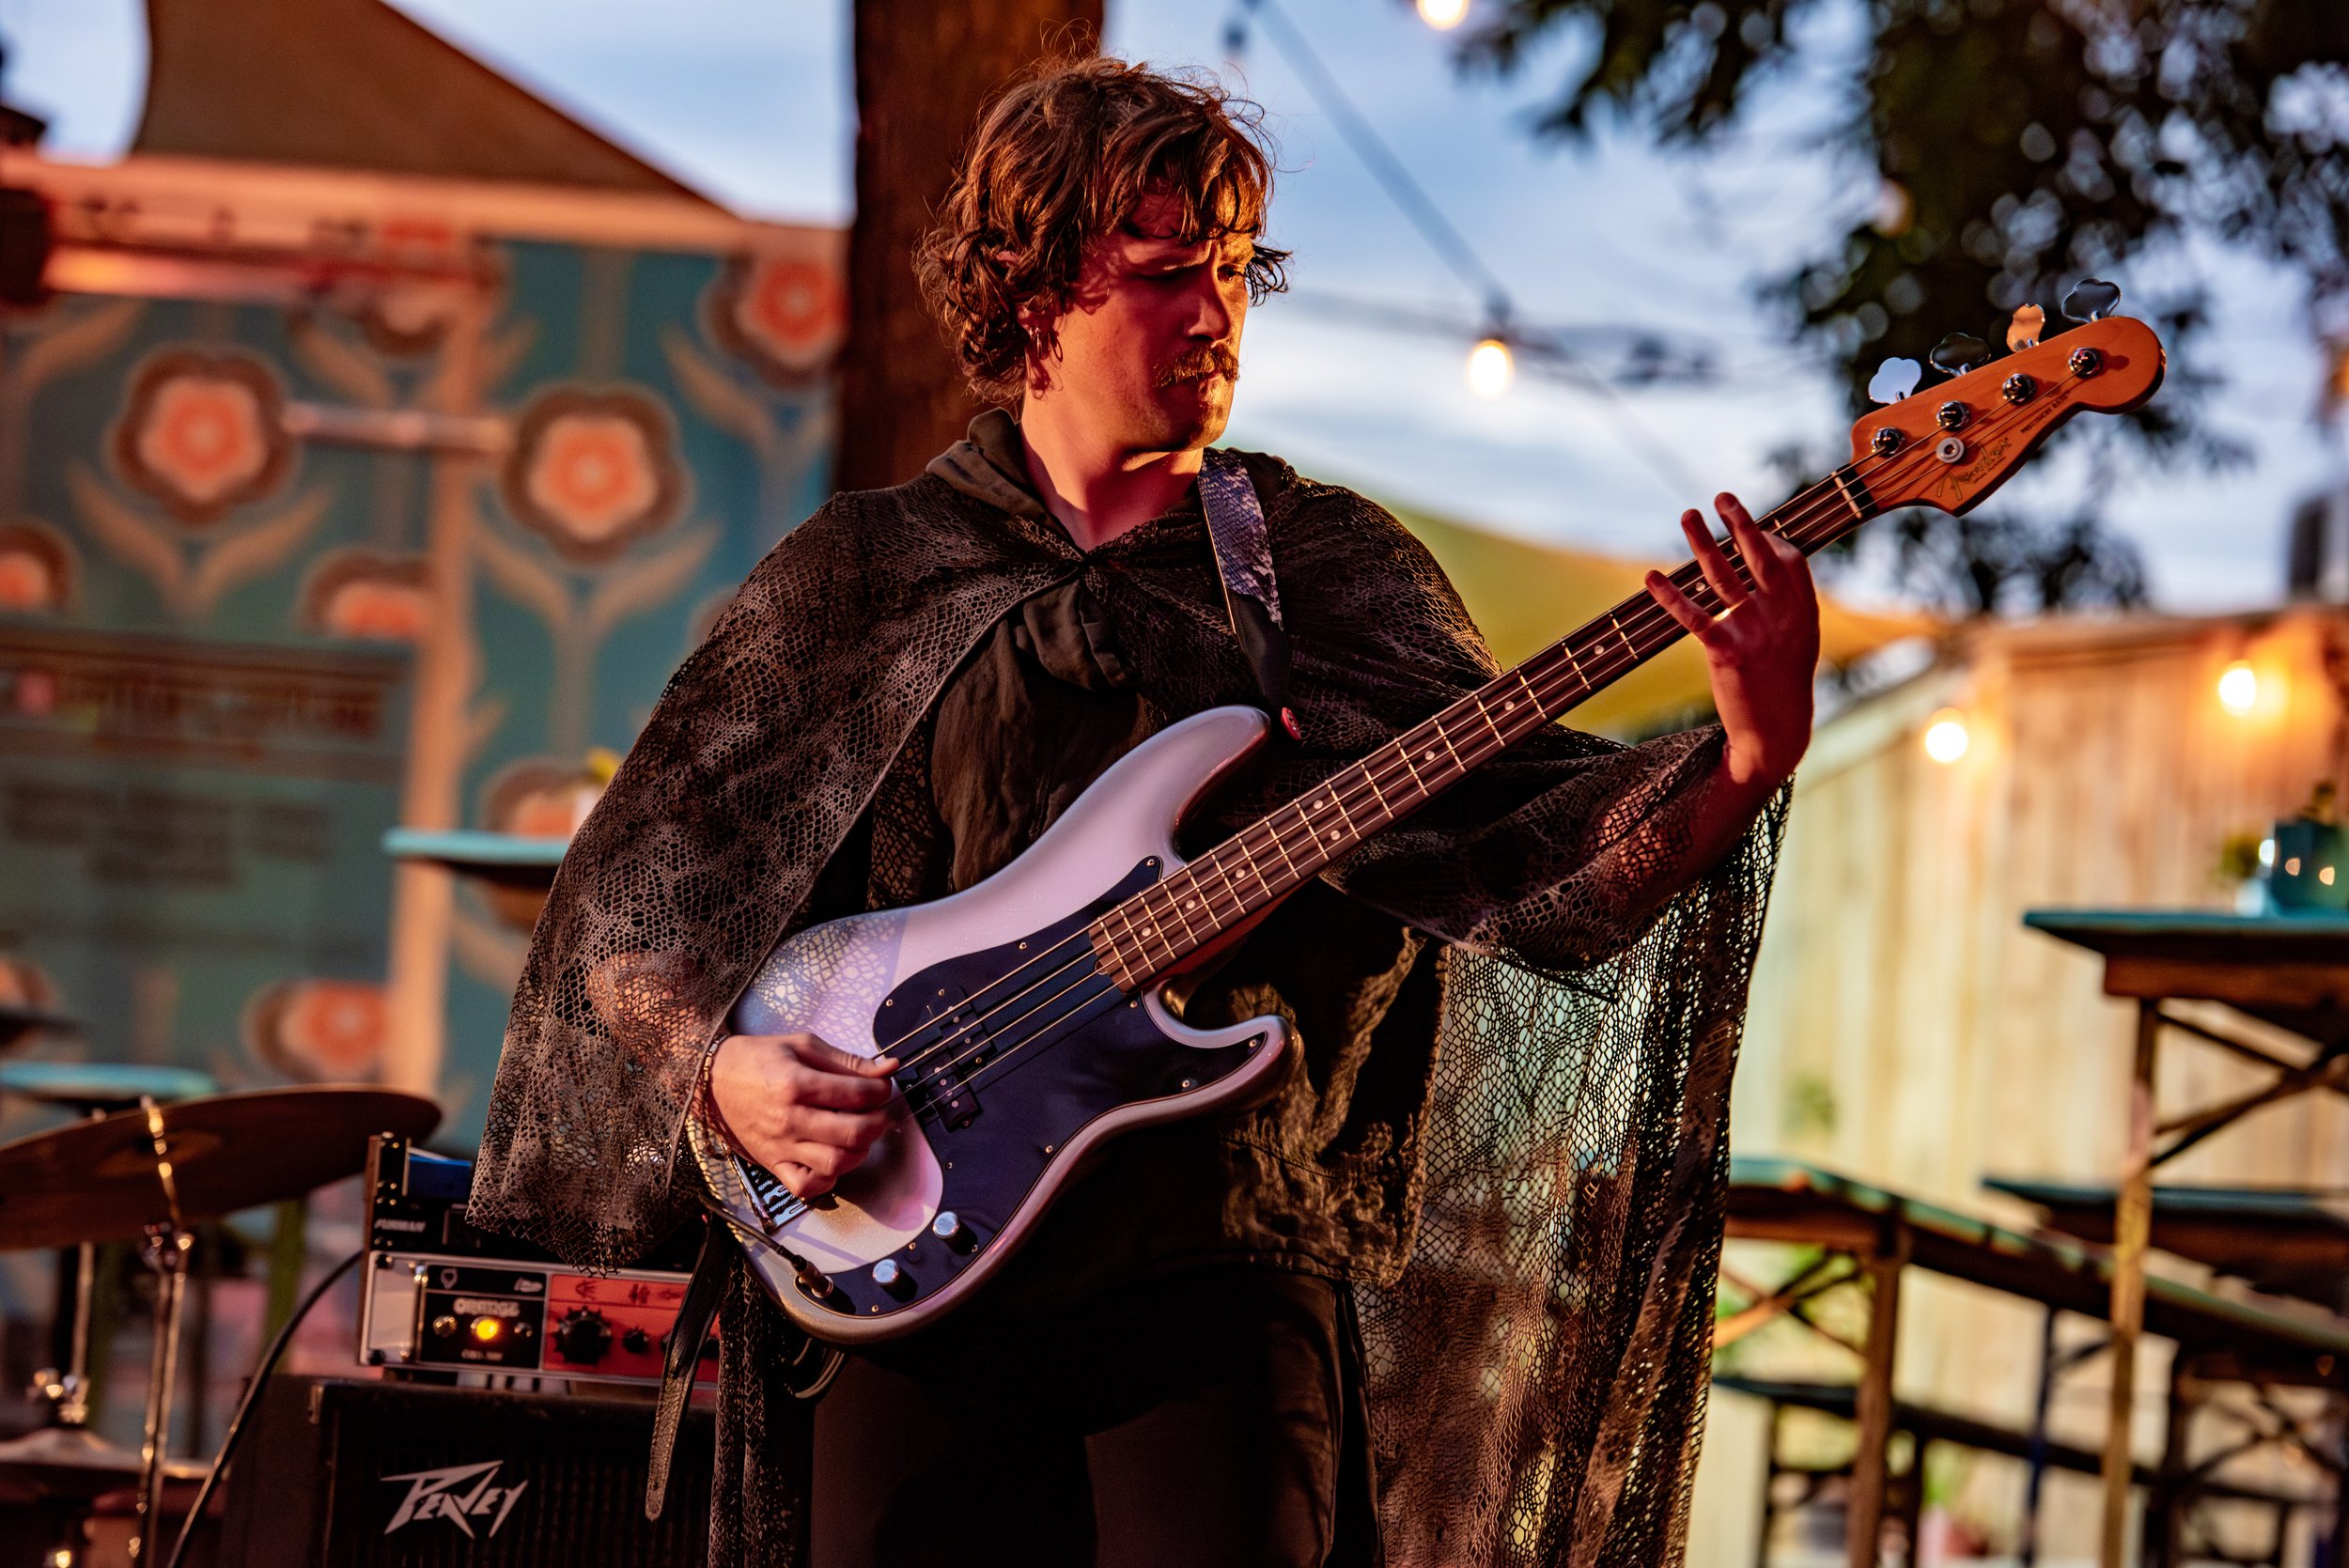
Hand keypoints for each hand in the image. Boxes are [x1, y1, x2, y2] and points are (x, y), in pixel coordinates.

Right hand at [707, 1032, 898, 1198]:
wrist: (710, 1081)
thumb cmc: (755, 1059)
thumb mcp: (802, 1045)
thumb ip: (847, 1060)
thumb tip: (887, 1068)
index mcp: (796, 1084)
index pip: (857, 1094)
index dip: (881, 1090)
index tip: (882, 1086)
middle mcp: (789, 1119)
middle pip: (853, 1133)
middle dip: (879, 1122)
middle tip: (880, 1113)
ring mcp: (780, 1146)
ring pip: (835, 1164)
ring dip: (859, 1151)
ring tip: (859, 1135)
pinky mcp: (772, 1164)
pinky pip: (806, 1187)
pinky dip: (828, 1179)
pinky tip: (833, 1159)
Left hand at [1644, 493, 1819, 792]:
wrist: (1778, 733)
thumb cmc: (1783, 684)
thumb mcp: (1798, 640)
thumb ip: (1786, 605)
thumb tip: (1766, 568)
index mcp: (1802, 612)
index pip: (1788, 561)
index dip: (1767, 539)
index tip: (1747, 525)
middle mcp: (1781, 617)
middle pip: (1758, 557)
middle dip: (1740, 522)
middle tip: (1721, 495)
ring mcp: (1755, 634)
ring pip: (1723, 577)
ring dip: (1701, 542)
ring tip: (1687, 514)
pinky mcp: (1727, 654)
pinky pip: (1695, 617)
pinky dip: (1670, 595)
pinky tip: (1652, 577)